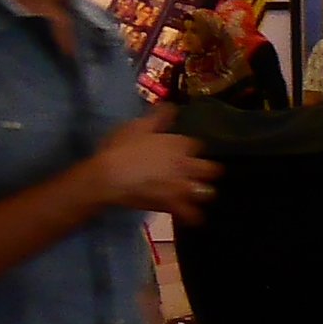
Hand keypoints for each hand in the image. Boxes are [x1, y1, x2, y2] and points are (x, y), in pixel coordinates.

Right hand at [87, 108, 214, 219]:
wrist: (110, 176)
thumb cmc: (121, 148)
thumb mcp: (138, 126)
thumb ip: (158, 117)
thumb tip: (172, 106)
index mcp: (179, 144)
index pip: (197, 145)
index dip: (192, 148)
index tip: (186, 150)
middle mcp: (187, 165)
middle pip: (212, 169)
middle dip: (209, 171)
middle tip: (200, 173)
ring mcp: (182, 187)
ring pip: (207, 192)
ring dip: (203, 192)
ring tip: (197, 194)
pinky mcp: (173, 205)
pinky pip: (191, 215)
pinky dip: (193, 216)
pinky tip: (192, 217)